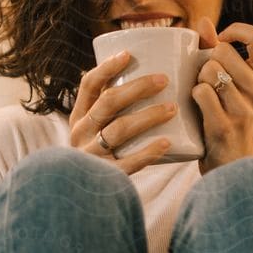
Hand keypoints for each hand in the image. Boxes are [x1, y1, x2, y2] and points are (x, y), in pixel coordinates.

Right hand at [68, 48, 178, 174]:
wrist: (84, 198)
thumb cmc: (101, 155)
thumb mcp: (95, 132)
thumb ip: (111, 111)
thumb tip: (147, 76)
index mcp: (78, 117)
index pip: (88, 85)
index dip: (107, 67)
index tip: (128, 54)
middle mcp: (80, 134)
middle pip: (108, 103)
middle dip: (138, 88)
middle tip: (164, 80)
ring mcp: (91, 156)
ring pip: (119, 129)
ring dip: (148, 115)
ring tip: (173, 108)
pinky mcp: (105, 177)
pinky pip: (128, 162)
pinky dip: (148, 151)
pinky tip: (167, 142)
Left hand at [192, 15, 252, 175]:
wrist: (233, 168)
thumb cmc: (230, 120)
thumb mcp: (234, 87)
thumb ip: (218, 52)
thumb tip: (202, 22)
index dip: (235, 30)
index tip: (220, 42)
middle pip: (223, 50)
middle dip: (207, 60)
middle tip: (207, 79)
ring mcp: (244, 109)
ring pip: (209, 69)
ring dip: (198, 79)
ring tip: (204, 95)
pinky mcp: (224, 125)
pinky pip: (201, 92)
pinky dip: (193, 96)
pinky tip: (198, 107)